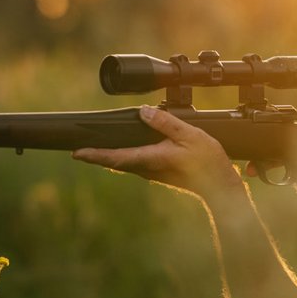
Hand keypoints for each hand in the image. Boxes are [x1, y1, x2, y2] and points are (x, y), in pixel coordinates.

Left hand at [72, 105, 242, 202]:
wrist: (219, 185)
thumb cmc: (207, 162)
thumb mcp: (189, 135)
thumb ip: (165, 123)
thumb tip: (143, 112)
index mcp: (151, 158)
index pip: (115, 157)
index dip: (94, 155)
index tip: (76, 152)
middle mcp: (147, 168)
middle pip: (115, 161)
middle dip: (96, 155)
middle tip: (78, 149)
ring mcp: (152, 172)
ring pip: (124, 163)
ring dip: (109, 156)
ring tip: (94, 148)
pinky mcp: (159, 173)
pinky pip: (135, 163)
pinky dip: (123, 156)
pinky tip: (124, 150)